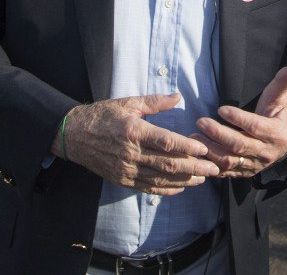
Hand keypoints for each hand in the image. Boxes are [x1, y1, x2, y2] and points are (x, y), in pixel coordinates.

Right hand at [59, 95, 218, 195]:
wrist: (72, 136)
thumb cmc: (102, 116)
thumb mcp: (128, 103)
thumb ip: (154, 102)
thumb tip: (178, 97)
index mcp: (133, 131)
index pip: (166, 142)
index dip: (187, 148)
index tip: (205, 150)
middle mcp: (130, 153)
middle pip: (167, 164)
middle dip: (194, 168)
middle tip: (214, 169)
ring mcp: (126, 169)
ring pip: (160, 178)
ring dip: (184, 180)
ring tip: (202, 180)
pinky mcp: (122, 179)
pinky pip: (147, 188)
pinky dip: (166, 189)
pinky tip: (180, 188)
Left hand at [194, 65, 286, 178]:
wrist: (282, 144)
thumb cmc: (276, 117)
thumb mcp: (279, 100)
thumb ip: (281, 84)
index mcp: (276, 133)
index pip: (255, 126)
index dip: (238, 119)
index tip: (221, 109)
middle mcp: (266, 152)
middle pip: (240, 145)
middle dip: (219, 134)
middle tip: (201, 121)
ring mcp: (254, 165)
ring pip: (230, 161)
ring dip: (210, 149)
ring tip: (194, 135)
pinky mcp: (244, 173)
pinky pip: (225, 172)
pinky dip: (210, 164)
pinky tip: (197, 153)